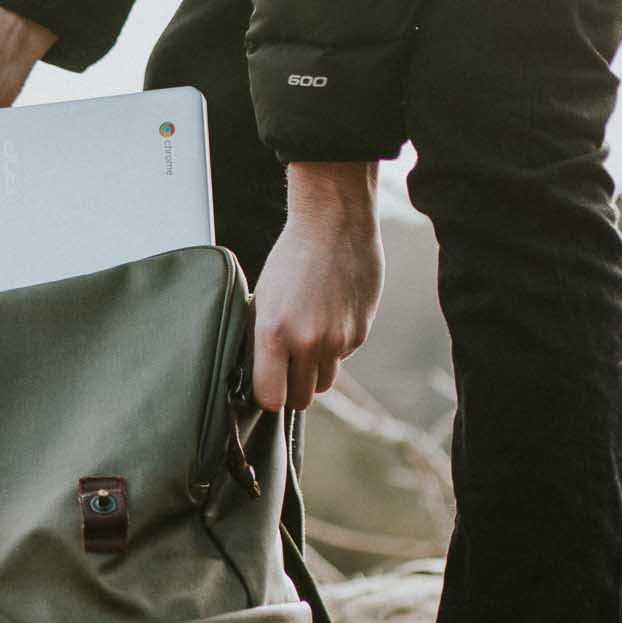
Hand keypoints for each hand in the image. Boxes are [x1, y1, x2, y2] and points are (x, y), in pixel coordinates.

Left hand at [253, 161, 382, 410]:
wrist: (333, 223)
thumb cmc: (289, 259)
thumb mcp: (262, 299)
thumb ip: (263, 341)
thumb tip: (261, 376)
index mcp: (273, 333)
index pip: (270, 398)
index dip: (267, 396)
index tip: (266, 387)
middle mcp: (307, 342)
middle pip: (300, 398)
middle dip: (292, 389)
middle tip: (286, 369)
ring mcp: (337, 340)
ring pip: (324, 383)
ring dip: (314, 372)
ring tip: (306, 343)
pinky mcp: (360, 332)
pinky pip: (342, 358)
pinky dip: (334, 348)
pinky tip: (328, 318)